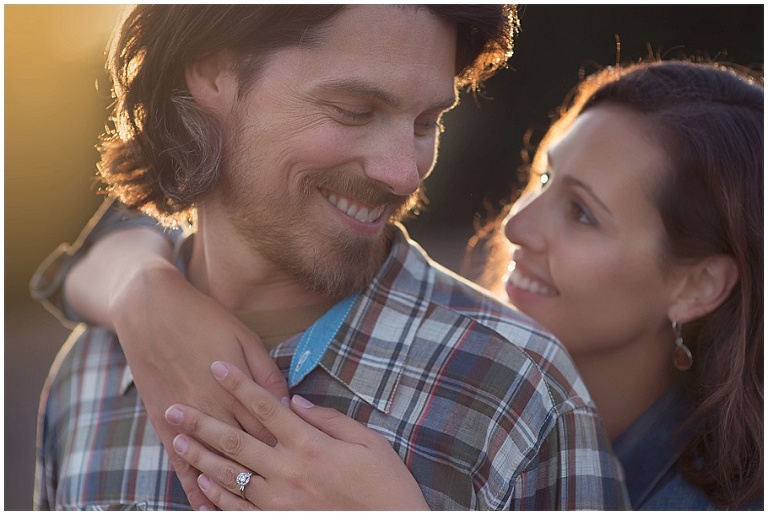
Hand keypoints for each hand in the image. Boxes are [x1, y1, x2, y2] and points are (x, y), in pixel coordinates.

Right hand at [68, 227, 289, 509]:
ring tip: (253, 510)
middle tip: (290, 492)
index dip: (289, 448)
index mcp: (237, 389)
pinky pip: (179, 464)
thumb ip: (266, 374)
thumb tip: (288, 401)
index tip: (308, 466)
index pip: (269, 429)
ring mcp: (186, 418)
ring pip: (213, 462)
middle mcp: (213, 409)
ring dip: (232, 488)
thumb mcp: (245, 338)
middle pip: (246, 450)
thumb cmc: (205, 319)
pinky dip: (193, 488)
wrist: (151, 309)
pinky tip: (203, 507)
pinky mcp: (163, 422)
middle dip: (268, 472)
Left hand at [165, 361, 429, 510]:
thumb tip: (297, 402)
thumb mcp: (370, 443)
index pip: (266, 406)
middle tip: (174, 408)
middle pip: (236, 440)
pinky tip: (202, 484)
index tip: (216, 366)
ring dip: (201, 457)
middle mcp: (289, 471)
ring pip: (231, 475)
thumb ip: (331, 420)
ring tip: (178, 441)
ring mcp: (280, 502)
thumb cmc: (387, 486)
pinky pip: (240, 511)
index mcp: (310, 444)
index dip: (239, 384)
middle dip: (202, 422)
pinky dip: (217, 498)